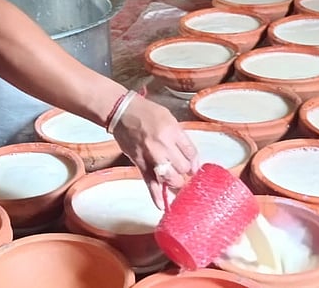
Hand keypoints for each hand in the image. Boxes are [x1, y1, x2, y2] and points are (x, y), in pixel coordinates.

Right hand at [110, 95, 198, 209]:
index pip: (191, 152)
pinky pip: (149, 182)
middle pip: (183, 167)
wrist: (122, 112)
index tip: (195, 167)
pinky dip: (156, 196)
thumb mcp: (169, 118)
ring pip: (170, 177)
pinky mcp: (139, 163)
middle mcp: (163, 144)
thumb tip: (189, 157)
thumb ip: (179, 137)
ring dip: (175, 182)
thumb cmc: (147, 113)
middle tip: (182, 170)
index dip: (196, 162)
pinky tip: (162, 206)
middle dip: (185, 171)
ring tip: (175, 181)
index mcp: (173, 131)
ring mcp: (150, 155)